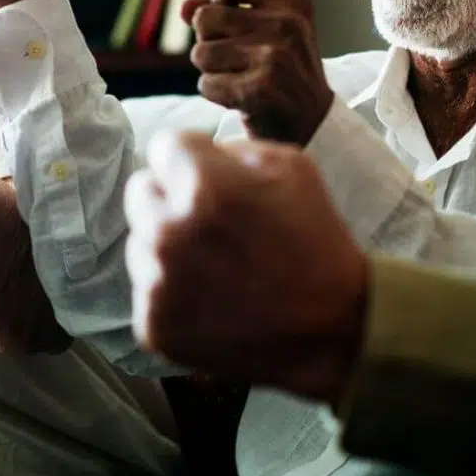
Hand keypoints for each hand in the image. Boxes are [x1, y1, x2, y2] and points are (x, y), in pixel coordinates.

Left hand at [125, 131, 368, 403]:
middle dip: (170, 197)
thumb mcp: (292, 167)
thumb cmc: (315, 242)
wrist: (335, 328)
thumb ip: (231, 148)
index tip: (207, 174)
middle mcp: (168, 232)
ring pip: (140, 242)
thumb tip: (195, 152)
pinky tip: (211, 299)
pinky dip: (172, 293)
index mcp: (202, 187)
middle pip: (140, 191)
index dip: (190, 157)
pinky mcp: (154, 324)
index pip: (162, 147)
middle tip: (209, 221)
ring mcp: (157, 283)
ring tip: (215, 265)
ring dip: (168, 246)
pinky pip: (147, 291)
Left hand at [179, 0, 331, 144]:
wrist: (313, 125)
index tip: (230, 22)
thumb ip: (222, 12)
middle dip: (209, 41)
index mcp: (292, 4)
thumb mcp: (265, 32)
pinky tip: (241, 99)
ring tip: (240, 79)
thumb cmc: (281, 73)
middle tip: (236, 59)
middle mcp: (287, 25)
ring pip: (200, 53)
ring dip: (211, 71)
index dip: (217, 0)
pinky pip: (205, 84)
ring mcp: (275, 57)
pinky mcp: (260, 89)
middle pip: (205, 17)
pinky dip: (215, 94)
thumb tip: (184, 8)